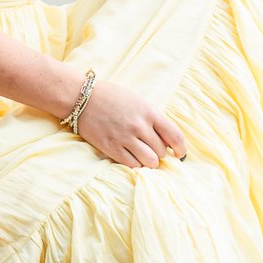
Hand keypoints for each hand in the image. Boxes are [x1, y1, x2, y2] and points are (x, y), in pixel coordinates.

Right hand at [72, 73, 190, 168]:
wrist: (82, 97)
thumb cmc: (112, 97)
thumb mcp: (138, 102)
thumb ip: (153, 120)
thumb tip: (169, 142)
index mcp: (149, 112)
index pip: (175, 136)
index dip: (181, 149)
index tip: (179, 153)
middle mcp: (139, 126)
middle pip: (162, 151)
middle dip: (160, 152)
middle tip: (152, 149)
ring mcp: (125, 138)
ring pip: (150, 161)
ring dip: (149, 161)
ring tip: (144, 155)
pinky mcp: (111, 148)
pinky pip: (132, 165)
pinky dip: (136, 164)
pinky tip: (132, 158)